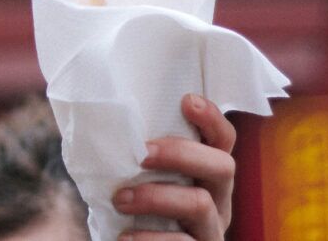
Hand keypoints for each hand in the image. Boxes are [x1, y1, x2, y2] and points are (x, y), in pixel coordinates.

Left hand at [112, 94, 235, 240]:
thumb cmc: (138, 214)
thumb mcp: (147, 183)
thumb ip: (142, 159)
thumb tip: (103, 125)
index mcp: (208, 175)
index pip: (224, 140)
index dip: (212, 118)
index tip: (187, 100)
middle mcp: (219, 201)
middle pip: (223, 166)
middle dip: (181, 154)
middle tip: (141, 156)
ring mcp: (212, 230)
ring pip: (200, 204)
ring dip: (156, 197)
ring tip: (120, 199)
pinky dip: (150, 239)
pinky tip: (125, 237)